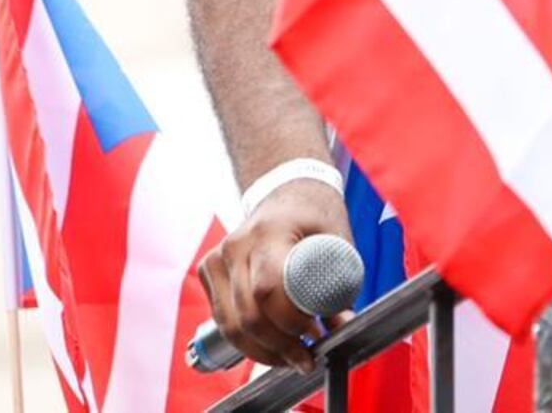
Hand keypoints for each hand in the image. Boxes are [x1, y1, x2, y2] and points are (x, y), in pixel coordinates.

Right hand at [196, 178, 352, 369]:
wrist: (286, 191)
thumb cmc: (316, 215)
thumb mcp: (338, 241)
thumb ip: (339, 284)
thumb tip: (341, 326)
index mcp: (270, 231)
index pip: (268, 288)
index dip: (291, 321)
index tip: (317, 336)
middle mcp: (236, 245)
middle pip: (248, 314)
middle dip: (279, 346)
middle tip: (307, 360)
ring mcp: (218, 258)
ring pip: (231, 324)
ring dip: (262, 351)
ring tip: (292, 359)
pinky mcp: (209, 272)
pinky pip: (223, 319)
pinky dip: (246, 341)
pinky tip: (270, 348)